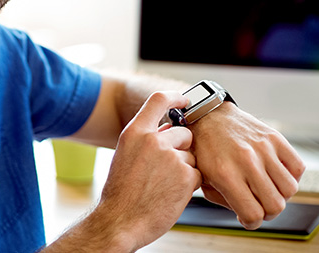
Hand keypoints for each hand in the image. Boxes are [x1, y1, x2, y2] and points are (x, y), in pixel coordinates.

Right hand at [91, 92, 201, 250]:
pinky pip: (198, 174)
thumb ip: (145, 139)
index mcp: (135, 132)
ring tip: (164, 185)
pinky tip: (172, 194)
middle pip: (184, 133)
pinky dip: (189, 184)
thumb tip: (168, 130)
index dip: (176, 97)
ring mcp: (171, 157)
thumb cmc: (122, 192)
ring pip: (191, 155)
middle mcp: (153, 140)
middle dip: (182, 148)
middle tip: (165, 169)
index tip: (185, 100)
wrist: (120, 221)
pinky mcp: (186, 176)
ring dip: (184, 168)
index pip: (159, 99)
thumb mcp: (126, 155)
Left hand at [189, 103, 304, 229]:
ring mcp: (263, 148)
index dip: (252, 223)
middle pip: (275, 205)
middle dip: (268, 212)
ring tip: (267, 188)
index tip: (248, 218)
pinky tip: (275, 174)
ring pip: (290, 189)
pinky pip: (298, 167)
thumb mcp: (203, 179)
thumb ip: (224, 201)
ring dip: (280, 195)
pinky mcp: (275, 137)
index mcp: (226, 174)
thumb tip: (249, 216)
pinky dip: (291, 176)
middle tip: (258, 204)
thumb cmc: (204, 149)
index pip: (254, 214)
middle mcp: (247, 161)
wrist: (208, 116)